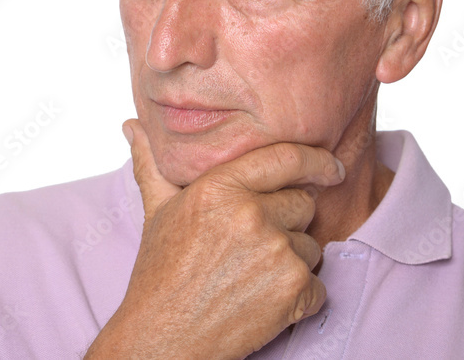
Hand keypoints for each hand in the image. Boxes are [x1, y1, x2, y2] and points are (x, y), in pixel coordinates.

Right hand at [84, 119, 345, 359]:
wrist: (162, 338)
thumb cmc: (159, 273)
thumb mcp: (155, 211)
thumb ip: (151, 163)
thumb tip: (132, 125)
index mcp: (218, 187)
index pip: (285, 158)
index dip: (315, 160)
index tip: (331, 166)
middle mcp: (250, 214)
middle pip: (303, 203)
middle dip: (288, 222)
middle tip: (254, 246)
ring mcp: (276, 252)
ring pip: (312, 245)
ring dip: (293, 261)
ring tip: (251, 276)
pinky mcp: (294, 290)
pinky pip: (319, 285)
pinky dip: (300, 297)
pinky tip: (264, 301)